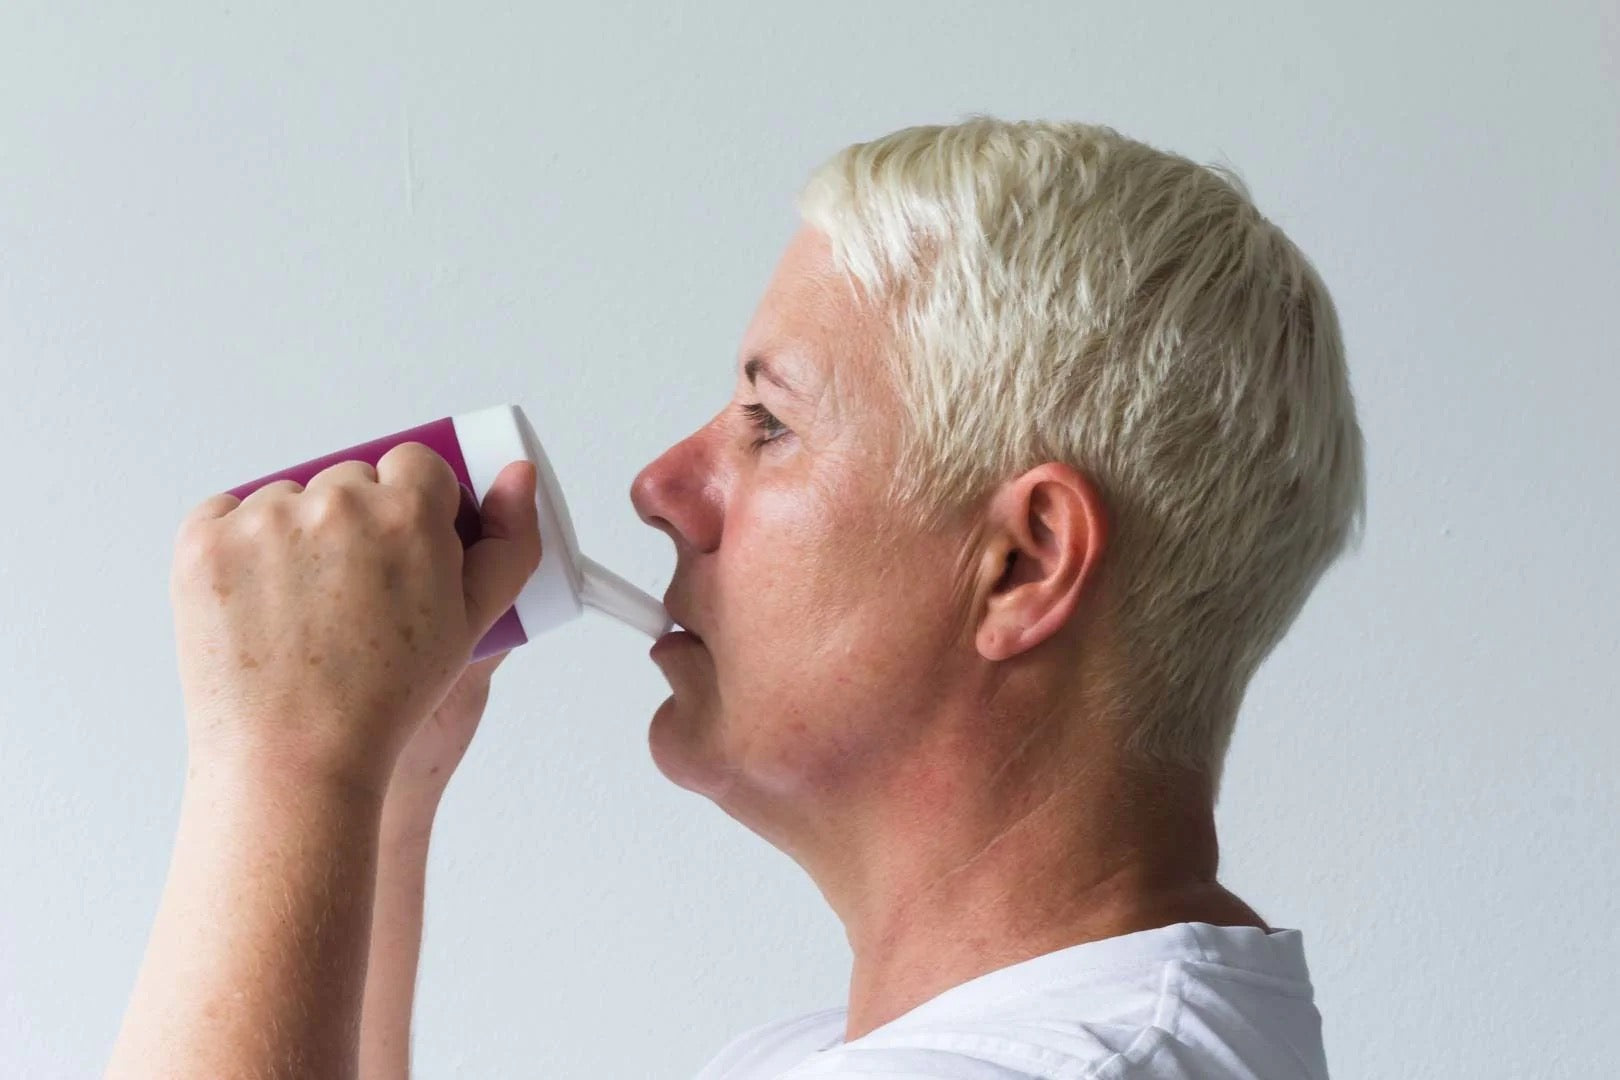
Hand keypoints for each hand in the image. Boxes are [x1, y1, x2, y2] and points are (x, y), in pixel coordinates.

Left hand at [170, 443, 540, 797]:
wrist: (295, 760)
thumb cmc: (387, 699)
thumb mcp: (472, 623)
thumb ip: (508, 544)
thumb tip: (517, 474)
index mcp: (408, 515)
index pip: (416, 464)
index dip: (414, 506)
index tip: (403, 550)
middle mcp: (335, 504)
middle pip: (351, 478)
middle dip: (356, 521)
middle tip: (354, 593)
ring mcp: (261, 521)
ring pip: (289, 497)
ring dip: (296, 532)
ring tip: (304, 607)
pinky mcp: (203, 543)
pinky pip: (224, 514)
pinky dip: (237, 545)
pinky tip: (258, 596)